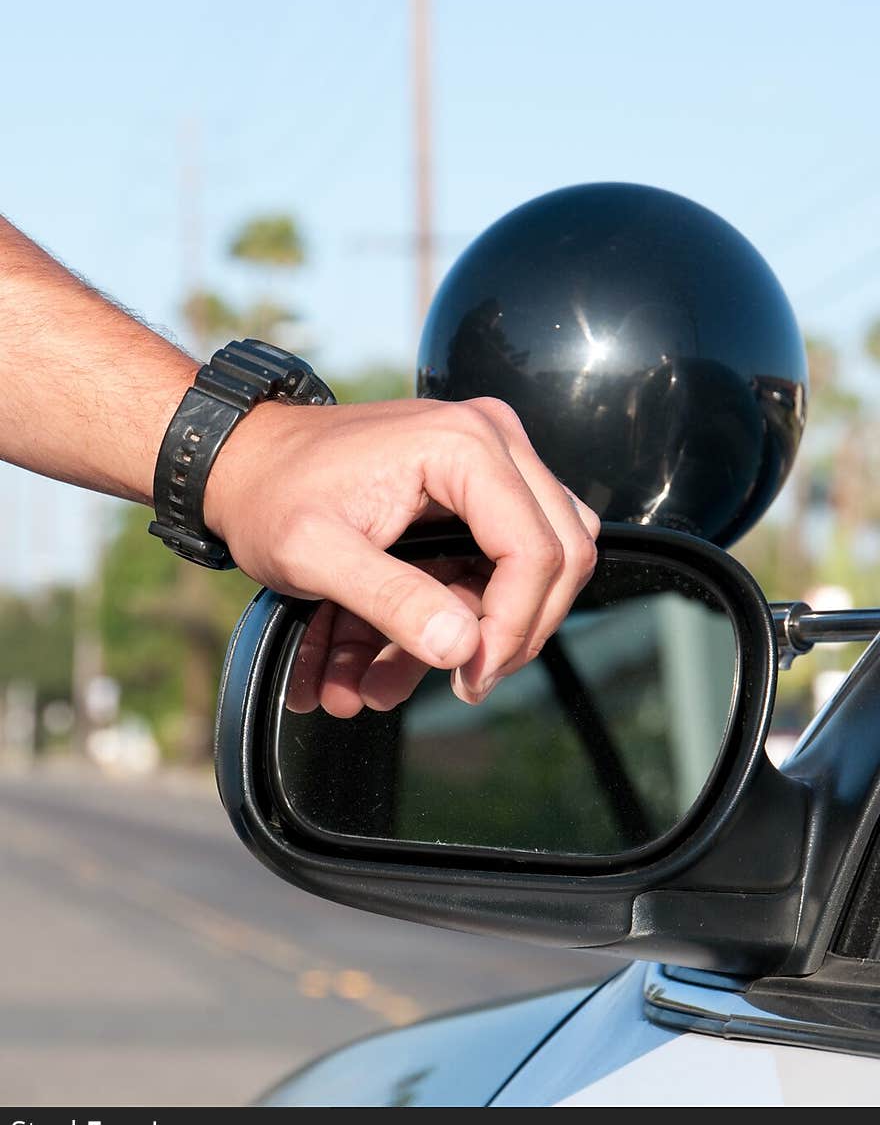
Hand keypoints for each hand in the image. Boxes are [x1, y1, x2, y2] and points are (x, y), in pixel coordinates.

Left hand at [203, 396, 598, 711]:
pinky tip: (383, 656)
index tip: (469, 678)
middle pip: (559, 554)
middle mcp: (491, 441)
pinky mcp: (474, 487)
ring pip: (533, 564)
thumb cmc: (271, 494)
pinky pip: (495, 561)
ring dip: (476, 631)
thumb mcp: (315, 553)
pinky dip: (454, 614)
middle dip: (511, 632)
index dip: (514, 627)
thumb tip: (464, 649)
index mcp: (463, 446)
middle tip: (464, 683)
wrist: (243, 460)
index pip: (536, 551)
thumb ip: (390, 599)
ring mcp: (488, 460)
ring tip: (387, 680)